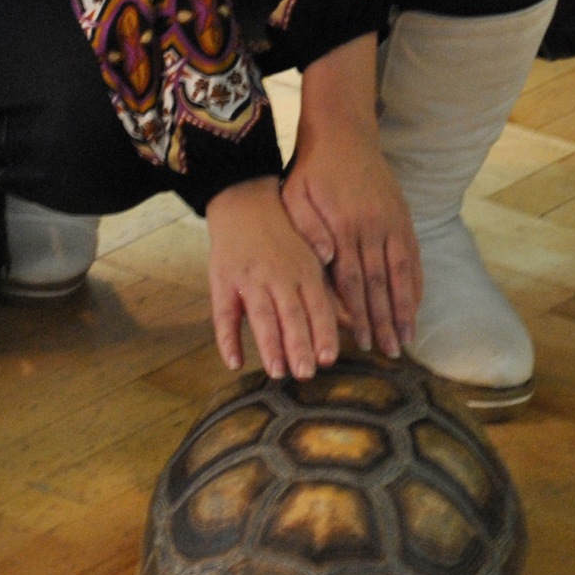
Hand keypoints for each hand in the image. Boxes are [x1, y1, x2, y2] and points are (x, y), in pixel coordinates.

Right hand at [206, 177, 341, 379]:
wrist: (244, 201)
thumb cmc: (284, 236)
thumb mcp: (311, 257)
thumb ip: (328, 291)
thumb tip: (352, 324)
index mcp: (304, 270)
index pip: (318, 305)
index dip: (323, 332)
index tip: (329, 359)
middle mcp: (278, 274)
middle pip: (290, 313)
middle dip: (299, 343)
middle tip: (306, 373)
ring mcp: (248, 278)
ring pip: (260, 314)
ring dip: (269, 344)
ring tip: (277, 372)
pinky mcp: (222, 281)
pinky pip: (223, 313)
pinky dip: (227, 339)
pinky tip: (234, 362)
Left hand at [282, 129, 419, 358]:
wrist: (343, 132)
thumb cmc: (312, 168)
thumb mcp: (295, 194)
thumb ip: (307, 228)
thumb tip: (325, 260)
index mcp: (343, 226)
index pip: (352, 279)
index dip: (358, 313)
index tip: (361, 341)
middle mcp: (372, 226)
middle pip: (380, 283)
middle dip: (385, 321)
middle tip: (388, 352)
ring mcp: (392, 221)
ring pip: (402, 272)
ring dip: (406, 307)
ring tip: (407, 337)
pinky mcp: (402, 215)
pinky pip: (414, 254)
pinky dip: (417, 281)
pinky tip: (418, 303)